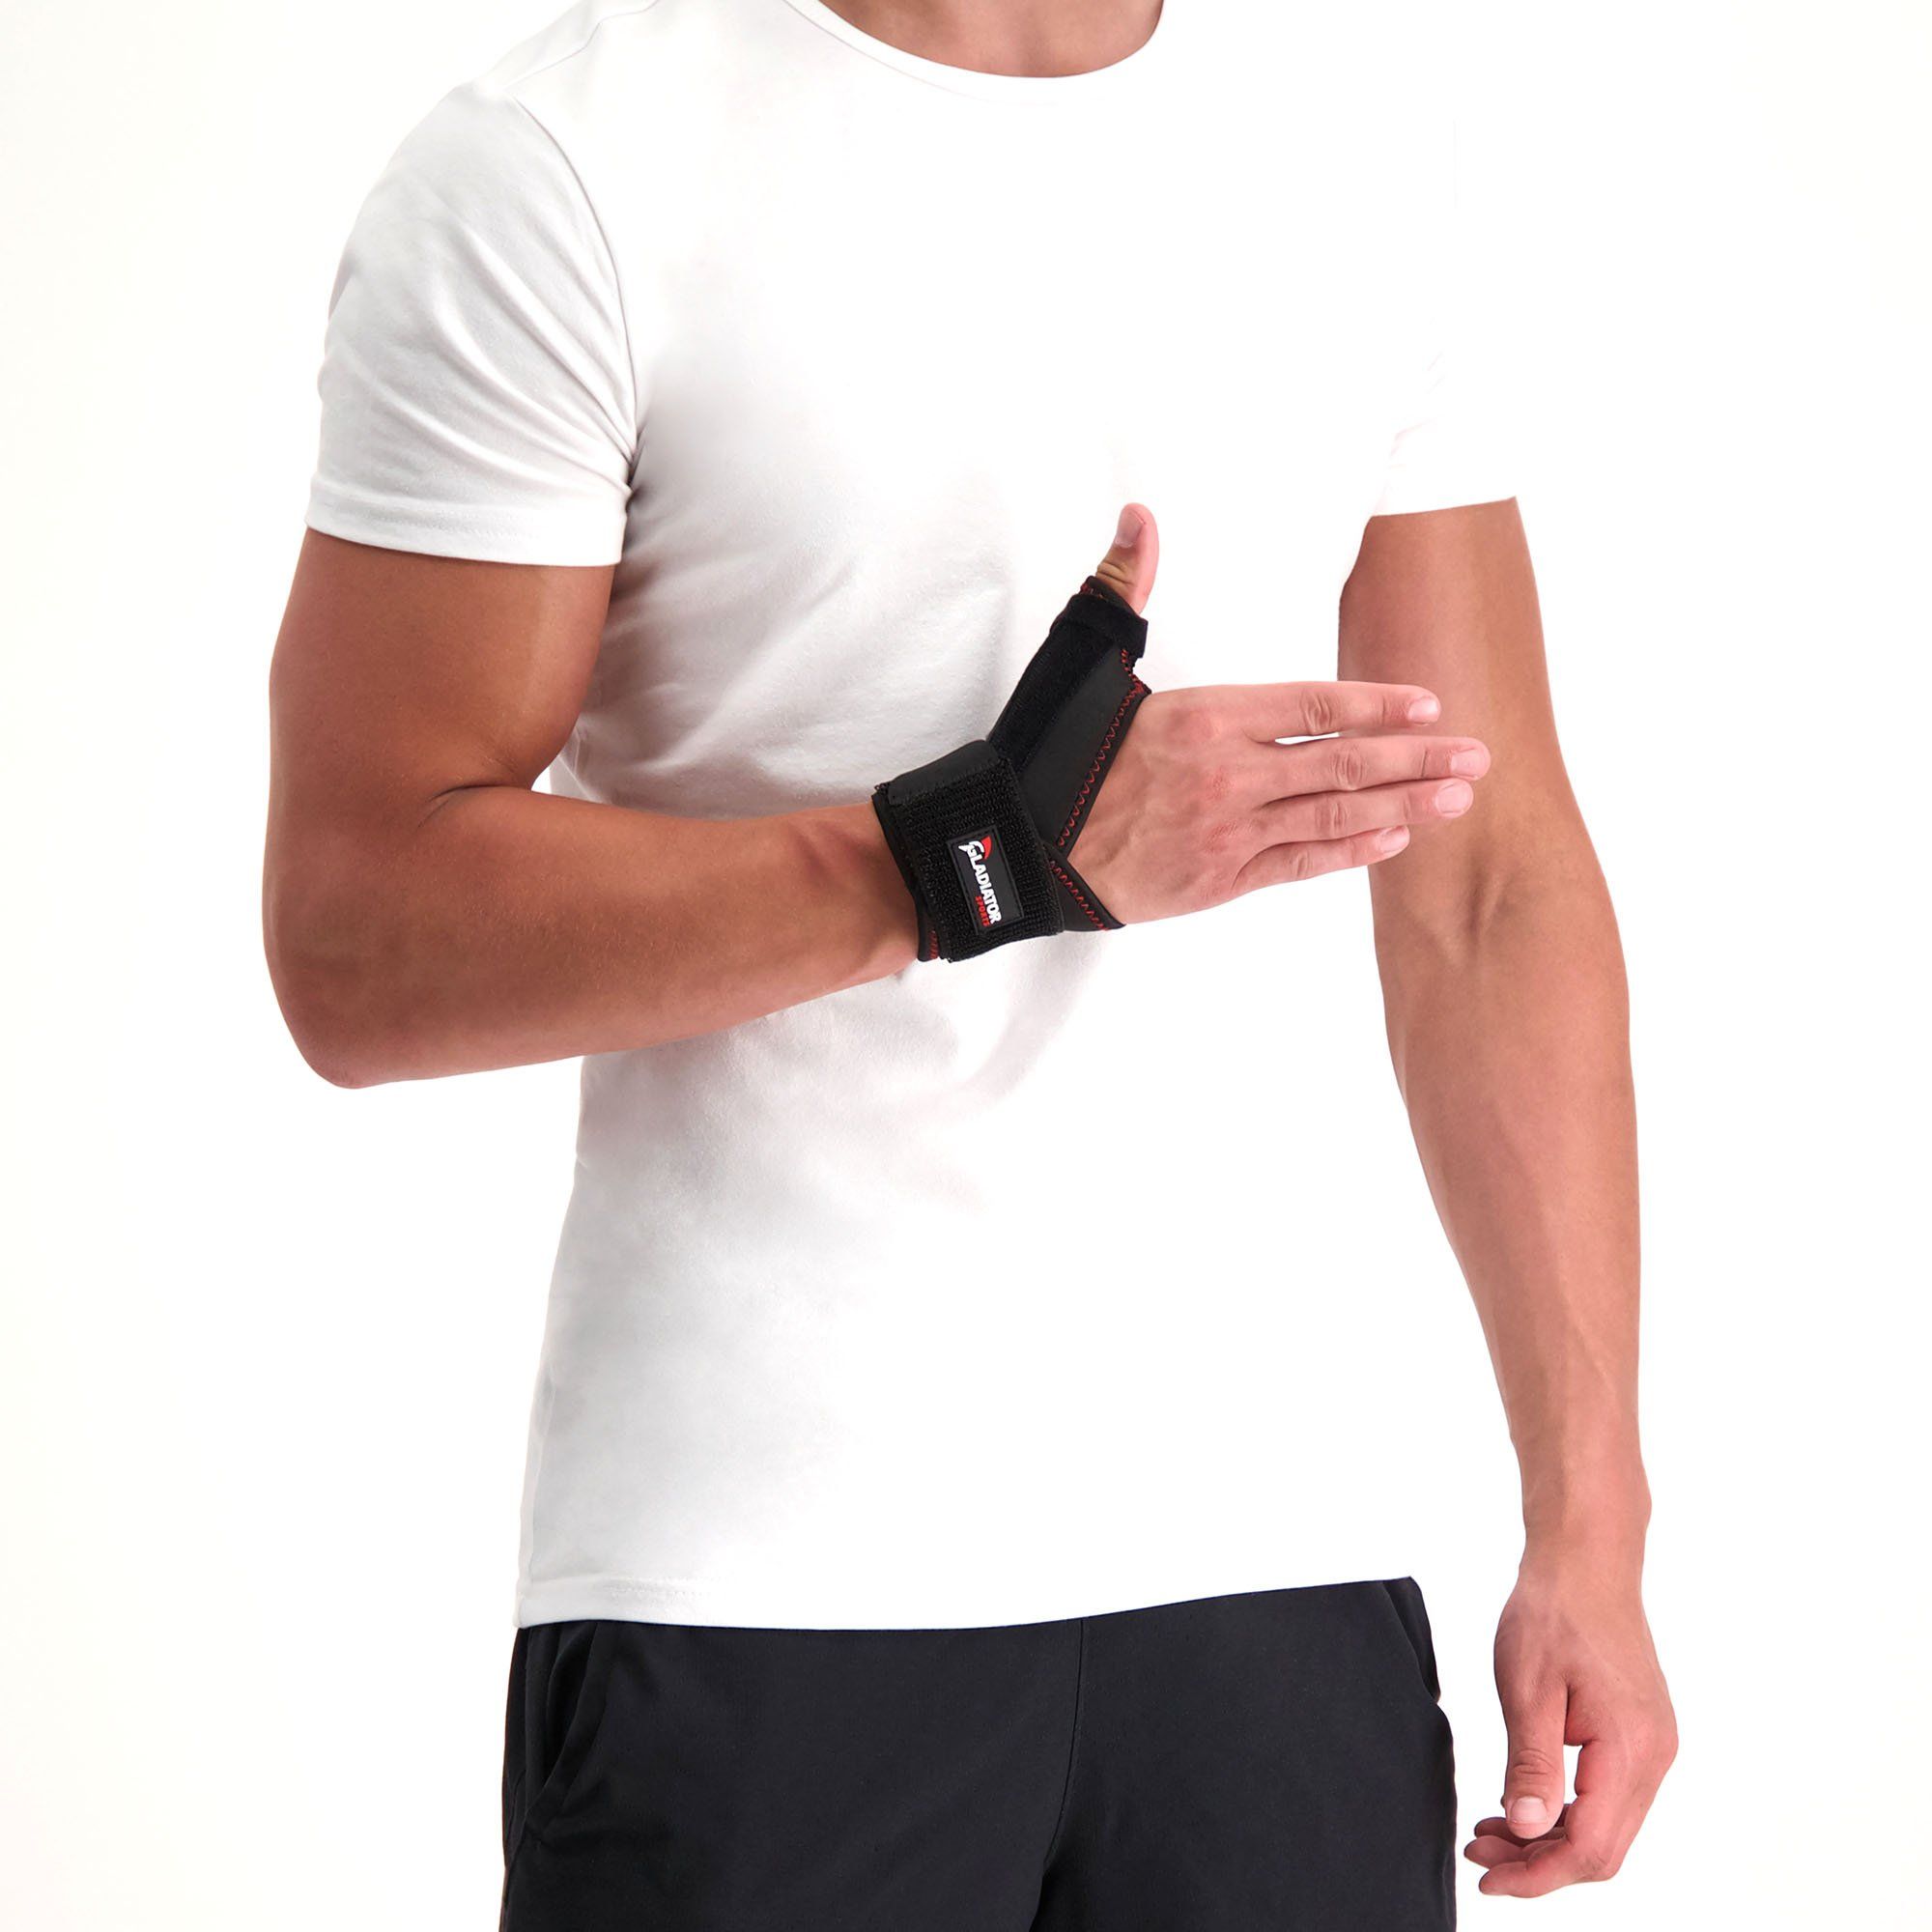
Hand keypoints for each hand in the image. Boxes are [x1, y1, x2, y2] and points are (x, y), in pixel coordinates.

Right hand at [1071, 504, 1490, 922]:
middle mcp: (1227, 776)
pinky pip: (1302, 863)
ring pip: (1333, 814)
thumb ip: (1124, 587)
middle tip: (1477, 755)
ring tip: (1458, 797)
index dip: (1377, 704)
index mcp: (1204, 717)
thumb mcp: (1084, 660)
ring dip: (1404, 804)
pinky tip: (1394, 837)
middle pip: (1342, 762)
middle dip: (1416, 757)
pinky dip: (1352, 850)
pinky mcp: (1219, 880)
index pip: (1313, 705)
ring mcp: (1227, 833)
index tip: (1430, 702)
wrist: (1016, 850)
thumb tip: (1140, 517)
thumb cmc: (1050, 756)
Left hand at [1466, 1550, 1677, 1895]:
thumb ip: (1530, 1762)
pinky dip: (1564, 1810)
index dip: (1537, 1874)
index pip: (1590, 1847)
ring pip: (1605, 1826)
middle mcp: (1654, 1756)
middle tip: (1479, 1853)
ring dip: (1549, 1838)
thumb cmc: (1556, 1609)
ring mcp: (1652, 1746)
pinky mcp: (1640, 1735)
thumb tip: (1525, 1829)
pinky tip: (1522, 1801)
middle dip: (1538, 1862)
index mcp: (1631, 1748)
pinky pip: (1606, 1796)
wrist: (1587, 1560)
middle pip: (1602, 1848)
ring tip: (1490, 1831)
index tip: (1488, 1877)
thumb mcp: (1528, 1686)